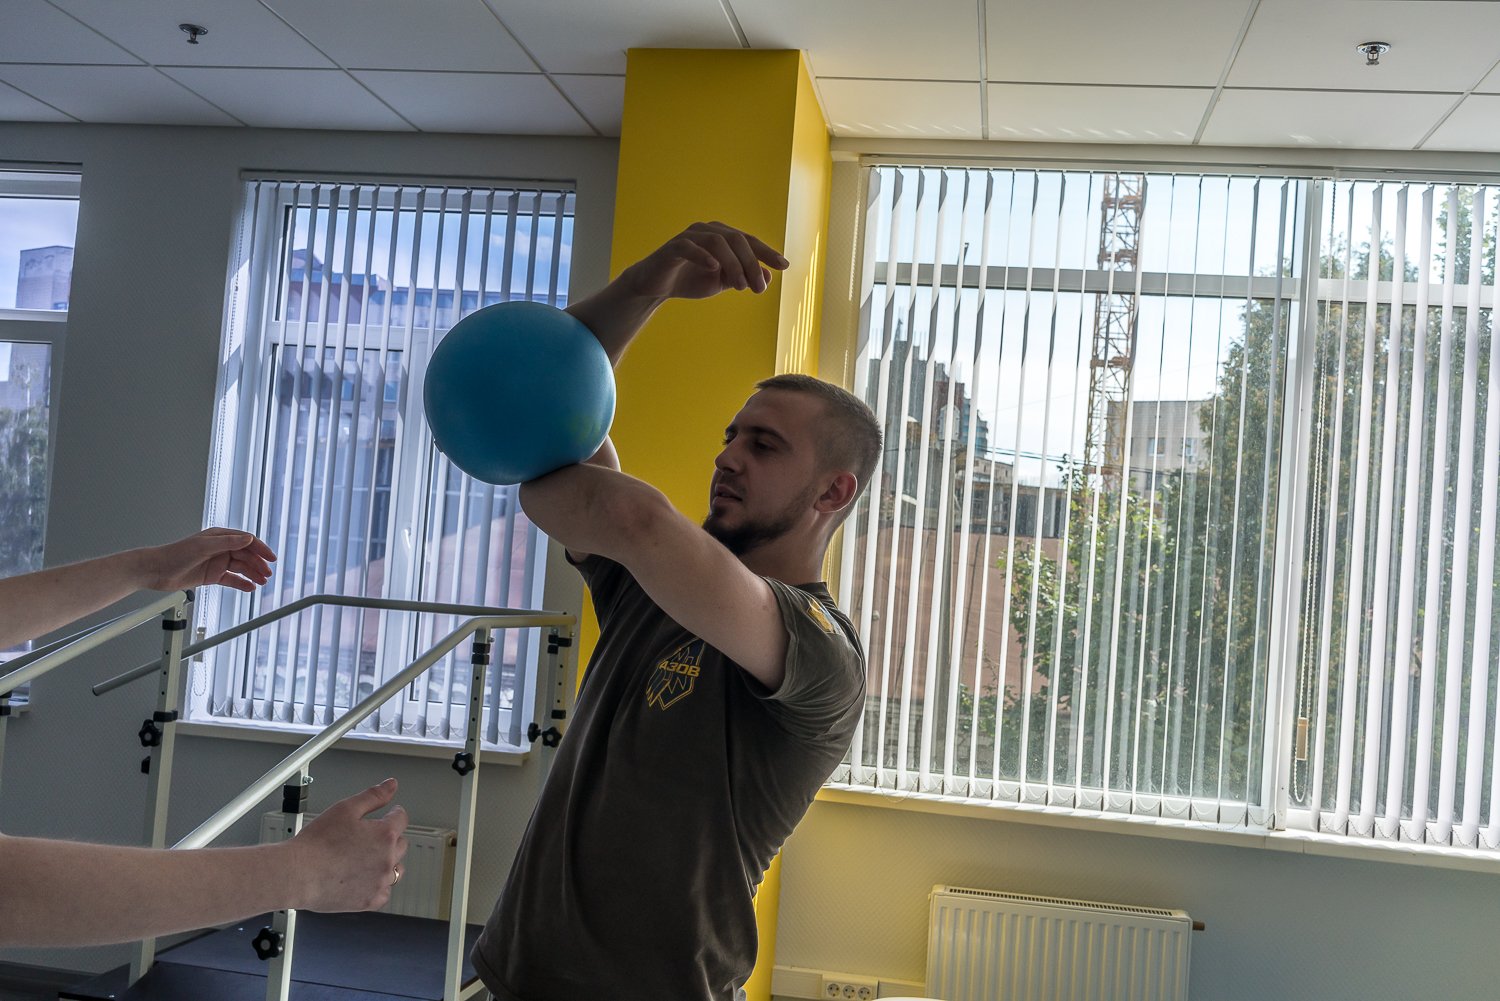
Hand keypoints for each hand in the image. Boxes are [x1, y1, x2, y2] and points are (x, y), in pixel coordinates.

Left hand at [135, 527, 275, 592]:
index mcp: (219, 537)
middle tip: (267, 575)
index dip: (260, 549)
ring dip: (252, 574)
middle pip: (246, 556)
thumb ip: (227, 542)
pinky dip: (241, 583)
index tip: (271, 558)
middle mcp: (220, 548)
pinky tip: (249, 588)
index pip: (246, 541)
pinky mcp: (212, 576)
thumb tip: (248, 538)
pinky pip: (231, 579)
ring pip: (240, 568)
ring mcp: (216, 562)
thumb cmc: (175, 555)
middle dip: (258, 565)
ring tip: (261, 582)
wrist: (155, 571)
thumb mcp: (203, 546)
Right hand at [288, 779, 409, 912]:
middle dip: (389, 838)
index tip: (390, 815)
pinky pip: (385, 892)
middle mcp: (387, 859)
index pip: (401, 818)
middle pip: (401, 844)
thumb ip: (373, 796)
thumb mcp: (345, 808)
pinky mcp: (370, 901)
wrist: (298, 874)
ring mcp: (380, 882)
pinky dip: (378, 886)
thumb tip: (391, 785)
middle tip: (369, 839)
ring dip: (387, 862)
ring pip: (396, 869)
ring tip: (366, 860)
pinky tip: (363, 879)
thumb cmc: (316, 844)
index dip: (394, 814)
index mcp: (384, 834)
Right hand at [623, 222, 788, 301]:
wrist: (656, 287)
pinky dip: (702, 255)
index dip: (767, 252)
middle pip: (737, 240)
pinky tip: (714, 267)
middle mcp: (707, 230)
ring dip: (733, 264)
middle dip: (751, 264)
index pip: (749, 241)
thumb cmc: (690, 280)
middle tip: (758, 289)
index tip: (784, 266)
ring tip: (740, 286)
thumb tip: (767, 276)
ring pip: (717, 242)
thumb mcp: (722, 282)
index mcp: (722, 236)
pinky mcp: (672, 247)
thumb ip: (743, 277)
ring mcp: (689, 236)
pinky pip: (689, 246)